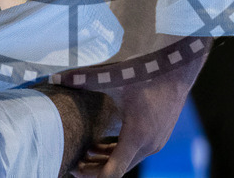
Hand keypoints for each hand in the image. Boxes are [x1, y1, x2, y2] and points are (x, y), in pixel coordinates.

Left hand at [70, 39, 209, 176]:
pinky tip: (106, 142)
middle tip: (75, 162)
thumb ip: (83, 79)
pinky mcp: (160, 136)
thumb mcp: (113, 77)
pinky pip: (137, 152)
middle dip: (95, 168)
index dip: (91, 175)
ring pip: (128, 160)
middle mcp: (149, 145)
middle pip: (118, 168)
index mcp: (136, 137)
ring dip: (107, 159)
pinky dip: (120, 151)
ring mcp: (157, 142)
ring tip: (87, 152)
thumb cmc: (147, 73)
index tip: (74, 169)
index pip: (113, 173)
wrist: (178, 68)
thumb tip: (55, 78)